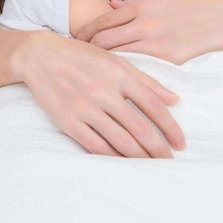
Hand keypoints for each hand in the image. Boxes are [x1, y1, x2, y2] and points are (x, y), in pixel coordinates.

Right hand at [18, 31, 184, 157]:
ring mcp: (86, 108)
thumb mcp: (116, 61)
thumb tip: (175, 100)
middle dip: (158, 149)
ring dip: (139, 157)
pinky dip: (112, 158)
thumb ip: (146, 81)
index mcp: (120, 75)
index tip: (181, 143)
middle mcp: (105, 92)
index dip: (171, 128)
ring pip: (120, 140)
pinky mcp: (69, 121)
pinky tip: (123, 164)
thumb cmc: (82, 56)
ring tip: (150, 167)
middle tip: (169, 162)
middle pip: (140, 128)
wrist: (41, 56)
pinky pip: (96, 145)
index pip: (154, 106)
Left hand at [80, 0, 222, 64]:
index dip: (85, 35)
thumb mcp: (162, 0)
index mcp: (141, 6)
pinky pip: (141, 70)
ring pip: (118, 57)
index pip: (102, 22)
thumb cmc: (194, 7)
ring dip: (103, 69)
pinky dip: (127, 78)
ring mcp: (156, 41)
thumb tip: (111, 7)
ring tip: (91, 78)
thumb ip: (135, 6)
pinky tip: (119, 86)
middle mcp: (144, 22)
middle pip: (103, 41)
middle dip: (86, 53)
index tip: (75, 45)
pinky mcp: (170, 59)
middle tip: (76, 65)